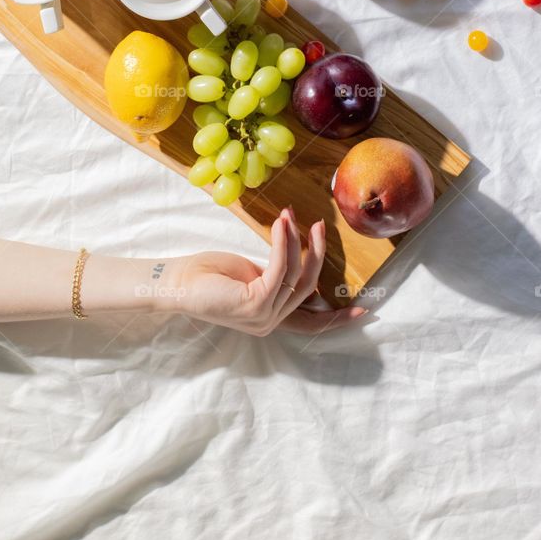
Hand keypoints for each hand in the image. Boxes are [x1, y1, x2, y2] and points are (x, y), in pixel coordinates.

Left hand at [168, 208, 368, 335]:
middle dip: (316, 254)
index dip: (337, 317)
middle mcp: (269, 323)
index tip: (365, 311)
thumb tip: (296, 259)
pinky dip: (284, 244)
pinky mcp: (255, 303)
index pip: (310, 323)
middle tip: (318, 225)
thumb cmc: (207, 275)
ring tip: (290, 216)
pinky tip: (281, 224)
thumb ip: (275, 275)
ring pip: (297, 277)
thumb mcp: (251, 275)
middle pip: (309, 288)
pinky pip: (281, 269)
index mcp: (270, 318)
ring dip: (297, 242)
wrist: (175, 282)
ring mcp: (263, 317)